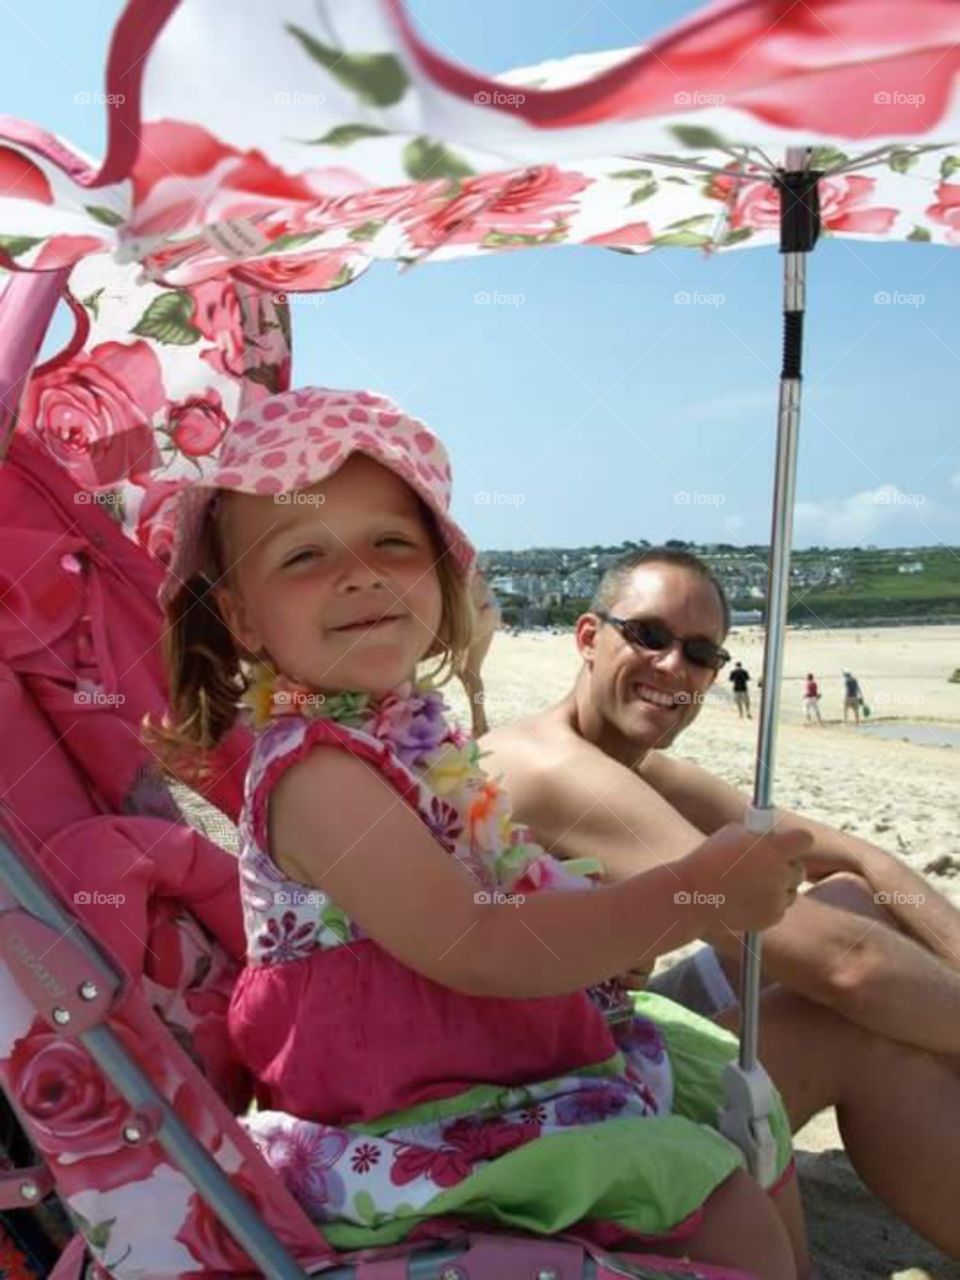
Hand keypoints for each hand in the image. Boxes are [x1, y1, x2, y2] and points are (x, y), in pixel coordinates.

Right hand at [676, 820, 811, 933]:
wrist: (692, 896)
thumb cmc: (708, 859)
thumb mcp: (733, 833)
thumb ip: (759, 835)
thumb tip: (773, 836)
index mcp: (774, 849)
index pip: (805, 840)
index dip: (796, 841)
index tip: (786, 843)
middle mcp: (781, 874)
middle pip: (799, 868)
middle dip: (786, 866)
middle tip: (766, 865)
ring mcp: (778, 898)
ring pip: (790, 890)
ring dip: (777, 887)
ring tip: (749, 884)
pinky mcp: (772, 918)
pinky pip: (778, 908)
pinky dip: (767, 905)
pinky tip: (744, 899)